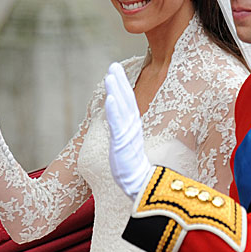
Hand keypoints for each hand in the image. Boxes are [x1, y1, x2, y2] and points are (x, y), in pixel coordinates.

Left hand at [104, 63, 152, 198]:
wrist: (140, 187)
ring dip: (117, 90)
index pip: (128, 102)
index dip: (122, 86)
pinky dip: (114, 110)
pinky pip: (117, 124)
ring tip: (110, 75)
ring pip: (122, 108)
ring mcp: (128, 135)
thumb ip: (125, 137)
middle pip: (126, 100)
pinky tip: (110, 98)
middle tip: (114, 65)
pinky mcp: (122, 144)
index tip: (116, 71)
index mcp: (133, 127)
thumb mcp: (127, 149)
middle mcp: (132, 128)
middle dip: (119, 82)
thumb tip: (121, 131)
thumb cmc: (134, 172)